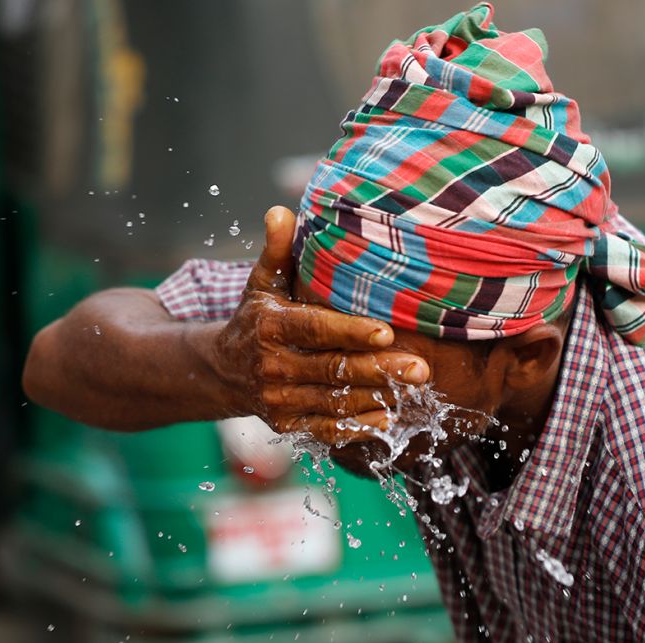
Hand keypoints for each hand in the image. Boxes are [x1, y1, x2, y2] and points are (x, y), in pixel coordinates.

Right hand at [214, 206, 428, 443]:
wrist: (223, 369)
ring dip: (377, 398)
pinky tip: (390, 418)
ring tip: (416, 391)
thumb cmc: (257, 316)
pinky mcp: (286, 425)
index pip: (315, 329)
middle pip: (332, 369)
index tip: (387, 331)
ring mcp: (279, 400)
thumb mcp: (262, 282)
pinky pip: (327, 429)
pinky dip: (358, 427)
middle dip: (379, 370)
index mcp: (270, 326)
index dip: (350, 331)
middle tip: (420, 368)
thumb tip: (280, 211)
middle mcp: (272, 367)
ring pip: (335, 402)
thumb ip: (277, 250)